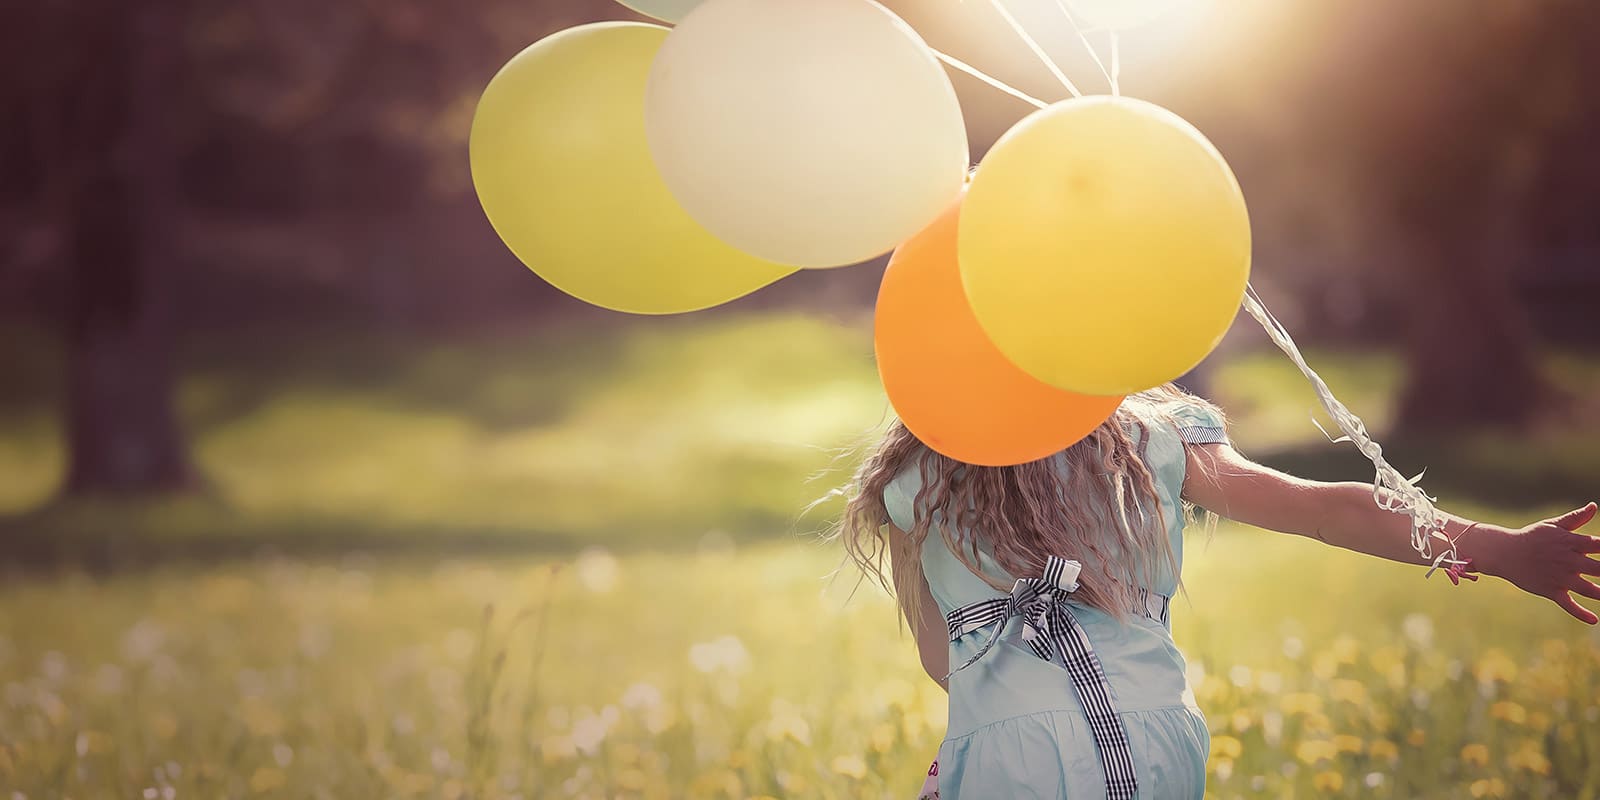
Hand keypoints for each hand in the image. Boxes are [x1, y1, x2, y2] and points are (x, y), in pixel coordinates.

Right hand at [1491, 502, 1599, 624]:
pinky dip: (1581, 613)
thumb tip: (1594, 506)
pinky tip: (1594, 619)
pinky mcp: (1551, 590)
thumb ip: (1575, 519)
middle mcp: (1568, 560)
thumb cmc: (1531, 537)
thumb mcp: (1552, 525)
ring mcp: (1560, 577)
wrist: (1504, 552)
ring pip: (1589, 589)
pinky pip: (1568, 604)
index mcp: (1571, 542)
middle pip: (1599, 569)